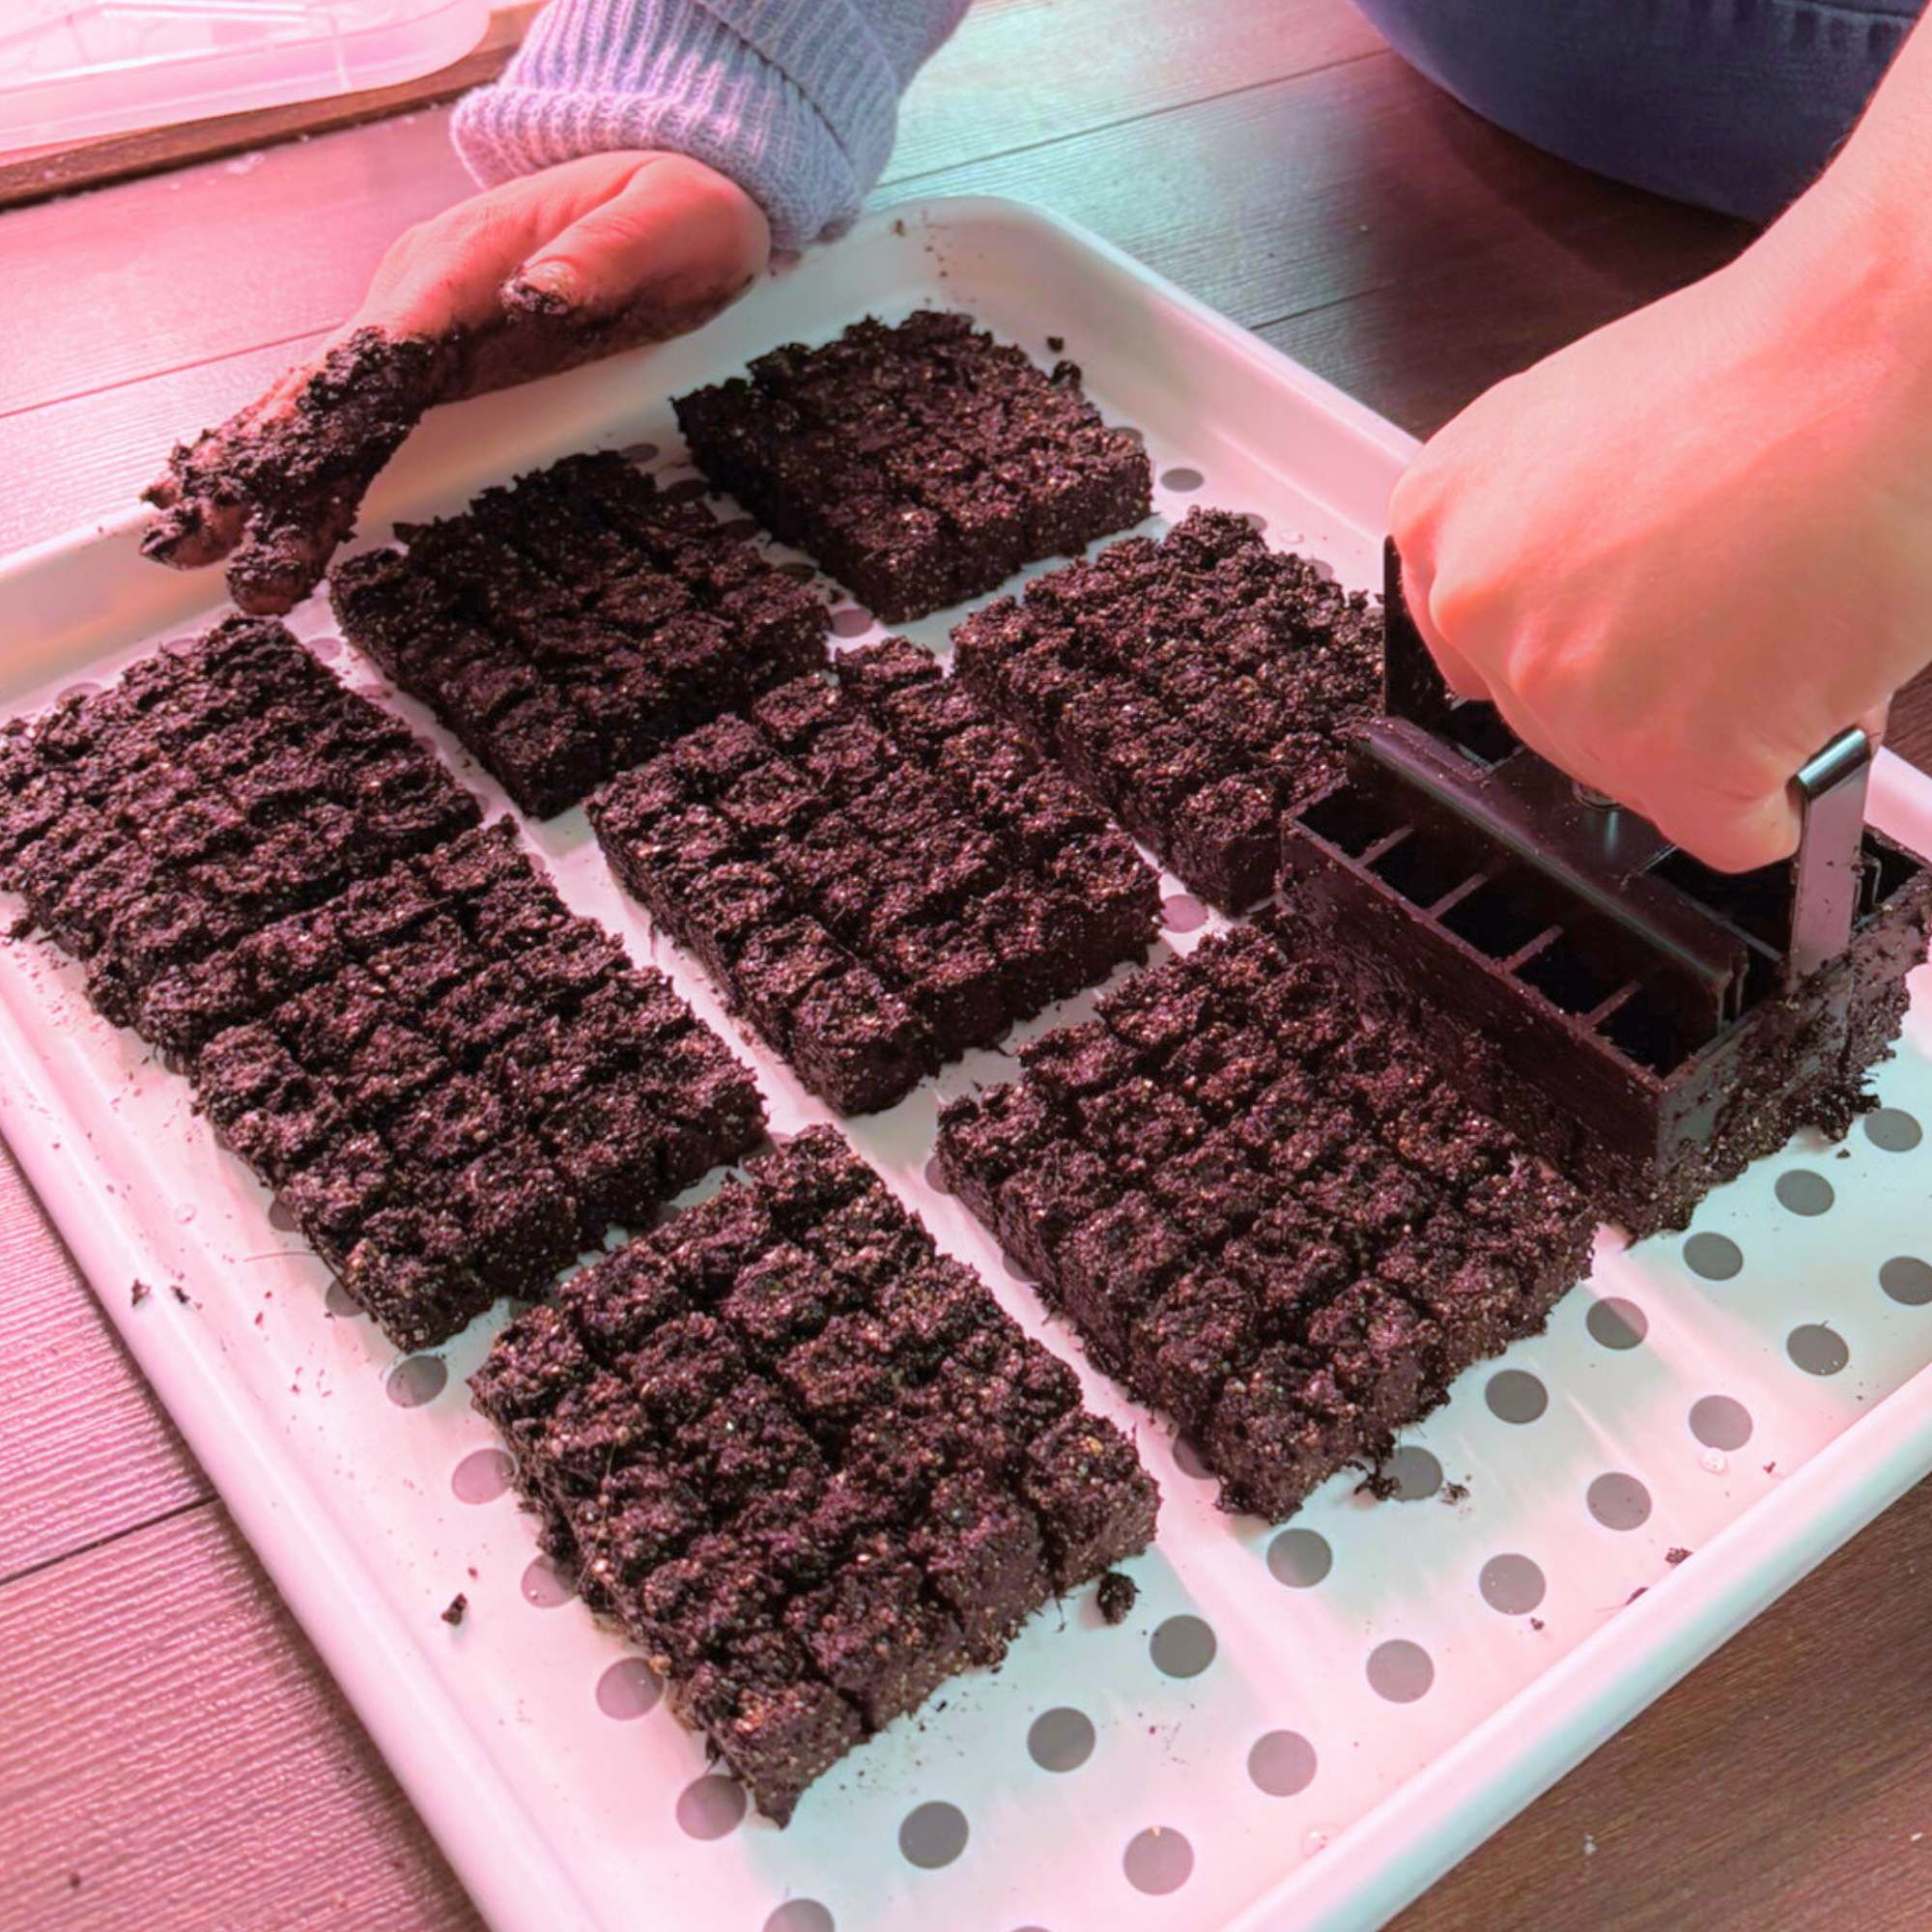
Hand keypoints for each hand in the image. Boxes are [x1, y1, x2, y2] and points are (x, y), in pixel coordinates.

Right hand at [143, 151, 769, 614]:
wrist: (664, 195)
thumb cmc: (672, 210)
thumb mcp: (667, 222)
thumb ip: (605, 257)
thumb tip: (543, 293)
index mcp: (472, 258)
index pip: (402, 326)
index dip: (352, 388)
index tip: (302, 441)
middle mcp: (422, 295)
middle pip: (337, 384)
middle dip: (275, 458)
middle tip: (211, 529)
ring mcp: (420, 334)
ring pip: (332, 416)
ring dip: (273, 486)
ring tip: (211, 553)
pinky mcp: (432, 370)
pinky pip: (361, 431)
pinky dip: (312, 480)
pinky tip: (268, 531)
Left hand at [1388, 183, 1931, 872]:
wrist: (1890, 354)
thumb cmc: (1782, 371)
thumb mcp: (1586, 433)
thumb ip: (1551, 539)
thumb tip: (1590, 618)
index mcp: (1443, 515)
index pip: (1476, 644)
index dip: (1574, 648)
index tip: (1620, 642)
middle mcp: (1480, 603)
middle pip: (1553, 721)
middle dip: (1649, 691)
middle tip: (1733, 620)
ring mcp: (1562, 686)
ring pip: (1636, 776)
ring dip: (1725, 730)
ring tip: (1790, 625)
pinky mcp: (1666, 755)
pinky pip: (1727, 831)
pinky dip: (1784, 795)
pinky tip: (1813, 709)